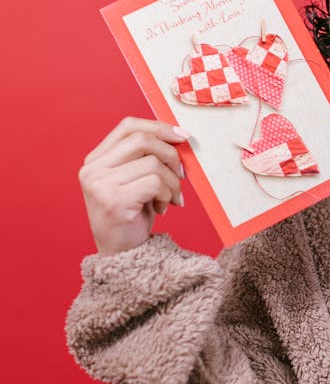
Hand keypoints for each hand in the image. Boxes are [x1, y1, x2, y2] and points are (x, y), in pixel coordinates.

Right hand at [78, 117, 189, 254]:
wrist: (122, 257)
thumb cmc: (132, 218)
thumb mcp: (136, 181)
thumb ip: (146, 158)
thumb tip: (179, 136)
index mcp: (95, 160)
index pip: (127, 126)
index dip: (158, 127)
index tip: (182, 136)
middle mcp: (92, 169)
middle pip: (142, 140)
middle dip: (170, 155)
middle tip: (181, 175)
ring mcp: (100, 185)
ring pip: (153, 163)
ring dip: (172, 182)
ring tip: (170, 199)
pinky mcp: (114, 201)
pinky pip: (155, 183)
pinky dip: (168, 194)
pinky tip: (163, 208)